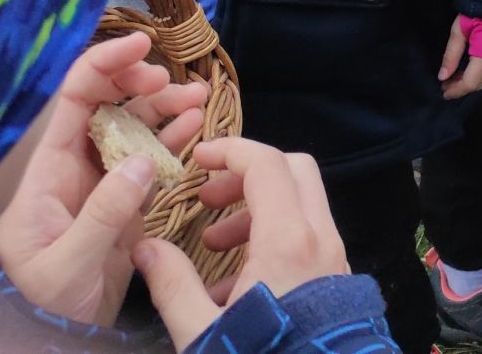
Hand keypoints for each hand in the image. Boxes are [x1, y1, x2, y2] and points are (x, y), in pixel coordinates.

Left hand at [0, 32, 207, 326]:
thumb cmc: (40, 302)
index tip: (143, 44)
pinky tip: (195, 129)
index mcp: (48, 170)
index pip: (74, 98)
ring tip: (198, 101)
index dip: (105, 63)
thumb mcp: (66, 264)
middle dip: (141, 83)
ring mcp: (101, 182)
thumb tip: (141, 162)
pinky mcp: (124, 202)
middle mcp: (74, 166)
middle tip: (174, 85)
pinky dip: (174, 139)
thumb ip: (102, 214)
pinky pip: (150, 158)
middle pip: (108, 103)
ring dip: (165, 108)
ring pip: (133, 127)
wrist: (49, 338)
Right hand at [133, 138, 349, 350]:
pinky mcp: (337, 277)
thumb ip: (172, 284)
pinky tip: (235, 284)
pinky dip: (274, 238)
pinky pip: (308, 237)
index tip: (197, 159)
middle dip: (248, 175)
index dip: (230, 151)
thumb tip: (144, 248)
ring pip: (302, 204)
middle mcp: (320, 238)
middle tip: (207, 201)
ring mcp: (334, 256)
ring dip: (258, 210)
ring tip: (214, 245)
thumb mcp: (203, 331)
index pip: (266, 165)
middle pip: (293, 171)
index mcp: (289, 240)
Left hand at [439, 19, 481, 99]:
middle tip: (447, 82)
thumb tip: (442, 77)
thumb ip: (452, 54)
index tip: (443, 91)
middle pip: (479, 84)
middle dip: (462, 87)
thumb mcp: (460, 29)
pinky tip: (475, 70)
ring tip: (459, 76)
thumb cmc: (479, 12)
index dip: (456, 90)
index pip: (470, 83)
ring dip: (474, 82)